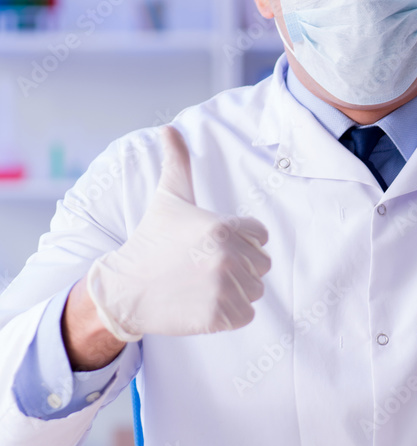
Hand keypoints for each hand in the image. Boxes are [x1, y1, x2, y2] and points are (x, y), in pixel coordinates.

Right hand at [87, 126, 270, 340]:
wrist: (125, 289)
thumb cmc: (151, 240)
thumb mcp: (168, 199)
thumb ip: (177, 163)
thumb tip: (169, 128)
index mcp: (223, 226)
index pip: (260, 236)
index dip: (240, 241)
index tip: (211, 245)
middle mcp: (228, 256)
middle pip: (261, 265)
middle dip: (240, 267)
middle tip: (204, 267)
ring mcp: (224, 288)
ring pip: (255, 291)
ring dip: (235, 291)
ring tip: (203, 285)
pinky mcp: (220, 316)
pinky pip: (246, 315)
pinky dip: (230, 314)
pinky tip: (204, 304)